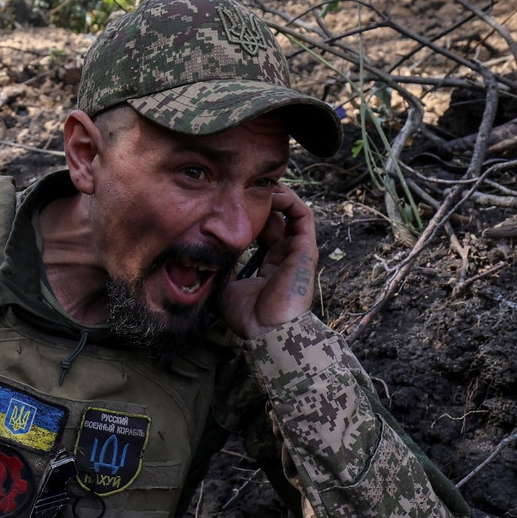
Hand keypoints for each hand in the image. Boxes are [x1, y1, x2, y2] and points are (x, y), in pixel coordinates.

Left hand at [218, 184, 318, 339]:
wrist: (267, 331)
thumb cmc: (249, 317)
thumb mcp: (228, 287)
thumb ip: (224, 268)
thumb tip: (211, 254)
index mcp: (270, 265)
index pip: (265, 232)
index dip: (252, 216)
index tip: (232, 206)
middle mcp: (286, 256)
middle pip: (278, 218)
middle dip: (262, 202)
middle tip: (243, 190)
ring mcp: (297, 251)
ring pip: (292, 212)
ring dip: (277, 196)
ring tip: (257, 186)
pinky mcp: (305, 249)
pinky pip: (302, 216)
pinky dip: (288, 200)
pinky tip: (270, 195)